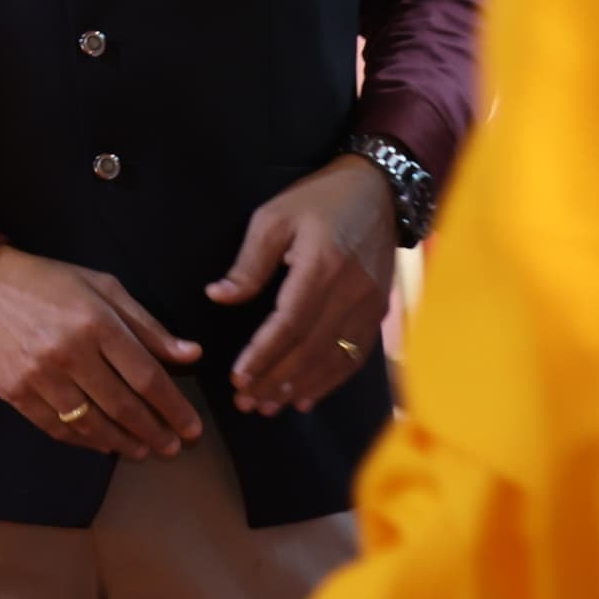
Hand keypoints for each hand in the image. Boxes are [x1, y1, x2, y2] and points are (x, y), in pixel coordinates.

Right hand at [0, 247, 204, 457]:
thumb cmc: (44, 282)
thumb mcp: (101, 287)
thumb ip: (146, 324)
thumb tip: (190, 355)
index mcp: (96, 322)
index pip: (146, 377)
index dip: (174, 408)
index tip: (191, 428)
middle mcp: (69, 352)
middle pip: (123, 407)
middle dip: (154, 432)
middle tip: (172, 448)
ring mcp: (38, 376)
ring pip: (91, 424)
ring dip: (122, 443)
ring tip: (142, 451)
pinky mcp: (14, 392)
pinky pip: (56, 427)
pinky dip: (83, 441)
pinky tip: (101, 443)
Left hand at [206, 154, 398, 414]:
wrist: (378, 192)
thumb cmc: (318, 201)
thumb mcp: (273, 218)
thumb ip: (248, 263)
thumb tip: (218, 297)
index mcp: (322, 267)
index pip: (290, 324)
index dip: (264, 355)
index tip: (238, 378)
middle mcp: (351, 293)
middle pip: (311, 349)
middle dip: (276, 380)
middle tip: (246, 403)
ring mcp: (370, 306)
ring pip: (334, 359)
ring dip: (300, 387)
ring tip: (268, 406)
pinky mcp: (379, 312)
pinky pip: (355, 356)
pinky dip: (330, 381)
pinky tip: (306, 397)